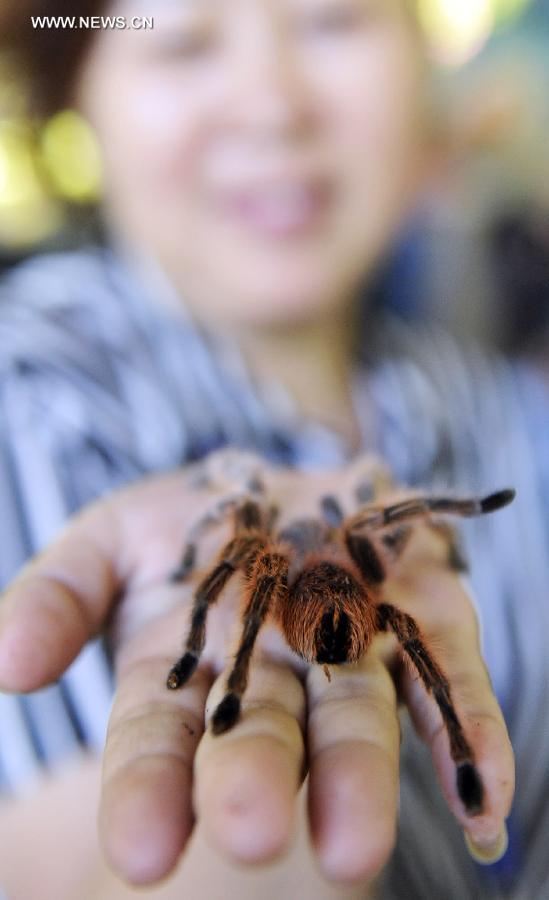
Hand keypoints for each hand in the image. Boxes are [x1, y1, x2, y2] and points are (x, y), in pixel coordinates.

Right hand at [0, 454, 513, 888]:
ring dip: (358, 778)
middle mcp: (274, 671)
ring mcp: (351, 645)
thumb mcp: (107, 540)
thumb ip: (58, 596)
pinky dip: (465, 732)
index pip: (162, 736)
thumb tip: (11, 665)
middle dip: (258, 782)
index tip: (144, 851)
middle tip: (257, 837)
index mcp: (192, 664)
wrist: (286, 483)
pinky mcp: (420, 615)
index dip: (150, 788)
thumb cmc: (194, 522)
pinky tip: (482, 792)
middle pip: (266, 734)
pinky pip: (446, 676)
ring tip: (355, 848)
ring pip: (356, 717)